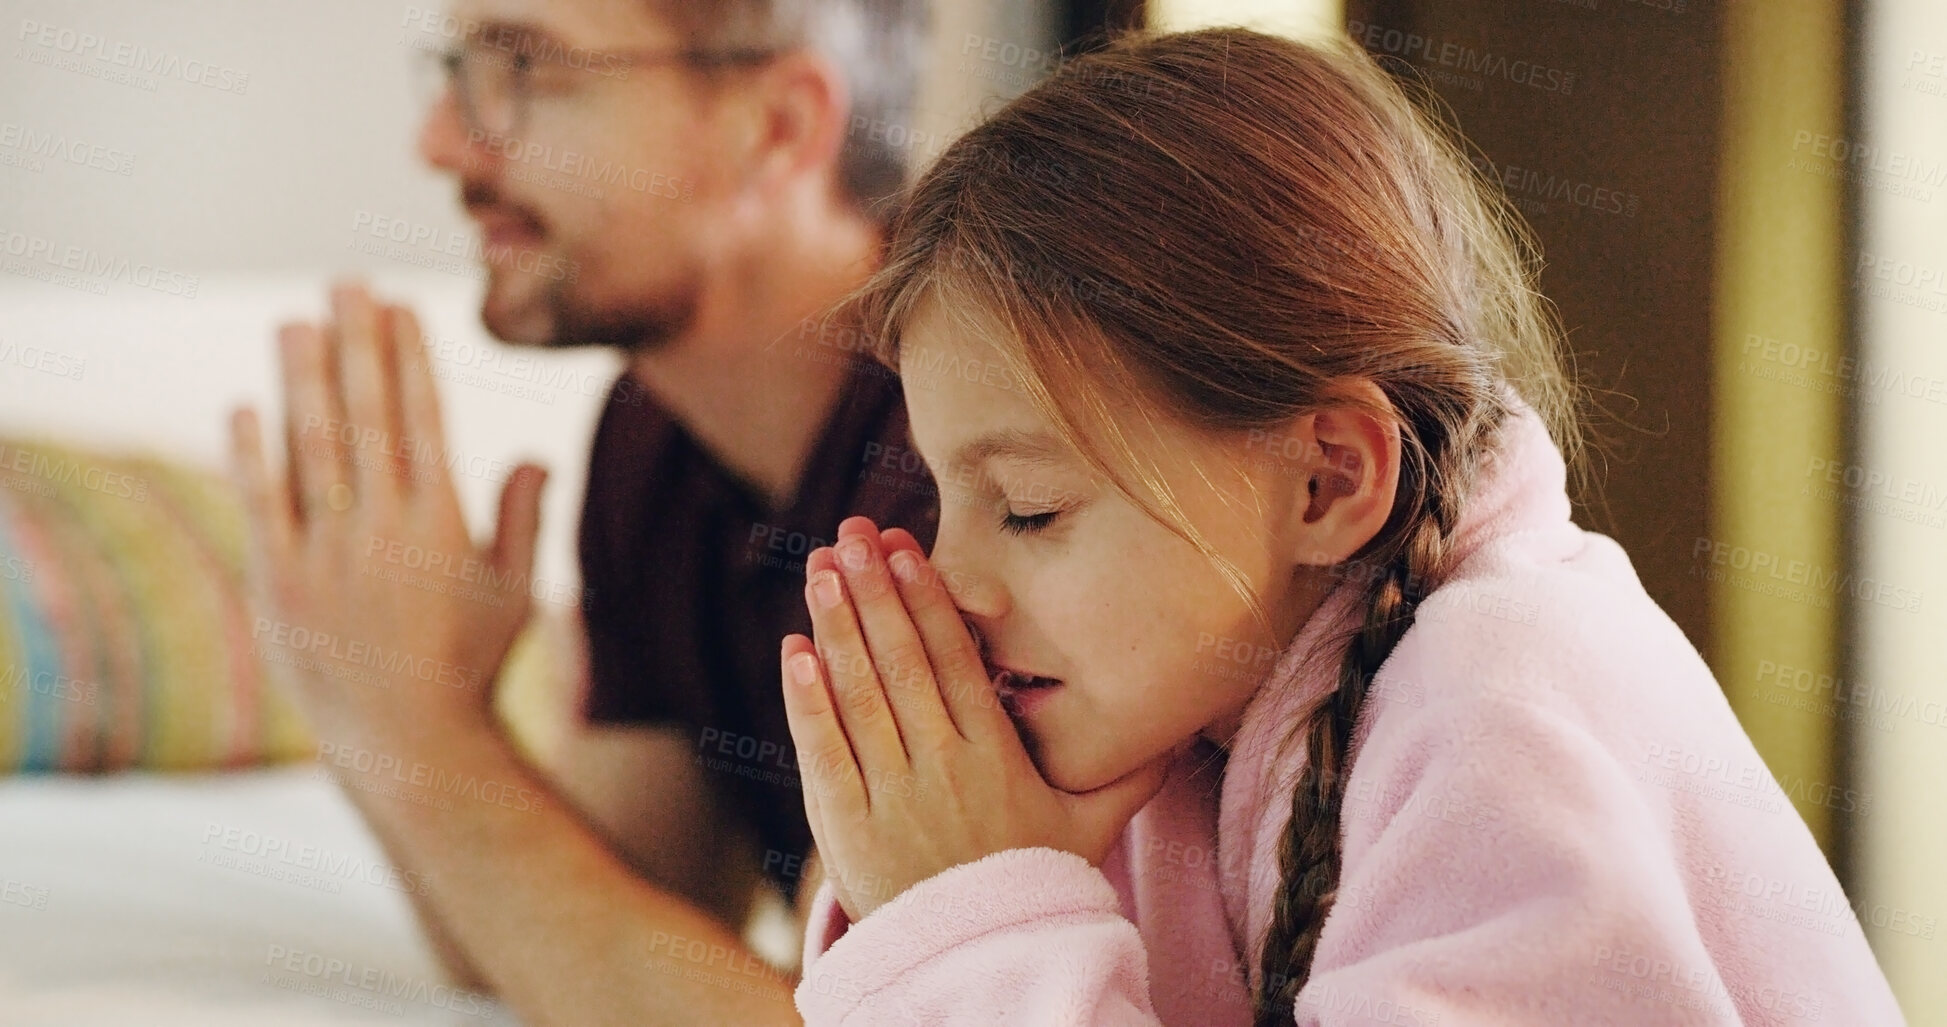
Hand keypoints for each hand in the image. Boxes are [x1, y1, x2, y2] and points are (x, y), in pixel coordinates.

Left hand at [229, 282, 548, 748]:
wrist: (409, 744)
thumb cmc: (471, 668)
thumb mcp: (515, 593)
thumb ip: (522, 521)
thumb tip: (532, 457)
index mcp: (443, 525)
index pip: (424, 420)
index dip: (410, 357)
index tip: (400, 306)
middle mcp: (382, 530)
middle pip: (366, 416)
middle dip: (356, 343)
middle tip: (344, 283)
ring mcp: (325, 555)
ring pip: (310, 448)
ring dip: (302, 379)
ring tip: (294, 322)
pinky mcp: (278, 584)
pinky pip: (261, 505)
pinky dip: (251, 452)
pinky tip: (246, 406)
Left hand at [780, 516, 1171, 921]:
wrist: (979, 966)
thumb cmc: (1031, 886)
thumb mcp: (1088, 831)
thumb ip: (1126, 775)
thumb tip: (1178, 729)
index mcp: (996, 758)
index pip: (956, 662)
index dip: (928, 600)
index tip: (907, 549)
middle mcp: (943, 769)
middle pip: (903, 664)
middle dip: (876, 592)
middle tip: (852, 533)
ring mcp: (892, 798)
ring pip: (861, 698)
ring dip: (836, 628)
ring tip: (821, 569)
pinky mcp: (848, 830)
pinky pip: (825, 755)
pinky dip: (808, 703)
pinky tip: (796, 651)